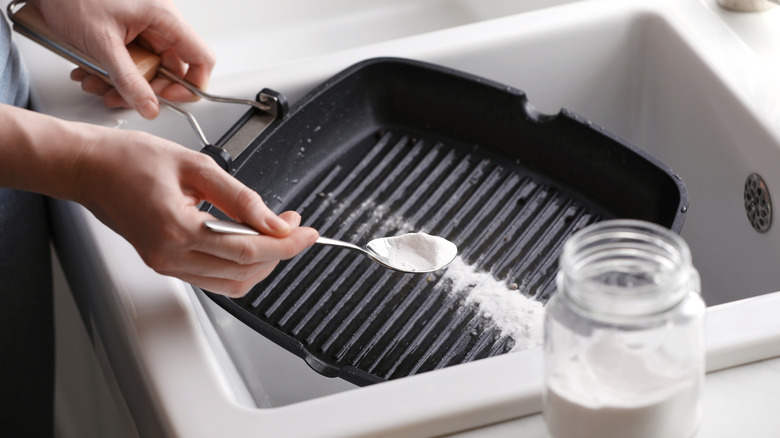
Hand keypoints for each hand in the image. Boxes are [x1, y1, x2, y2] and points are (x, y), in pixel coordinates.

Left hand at [32, 0, 214, 118]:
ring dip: (122, 83)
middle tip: (123, 97)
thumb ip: (128, 80)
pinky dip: (112, 72)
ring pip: (147, 68)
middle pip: (170, 69)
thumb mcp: (102, 44)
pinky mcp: (128, 32)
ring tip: (97, 84)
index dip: (191, 85)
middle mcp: (159, 22)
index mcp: (164, 18)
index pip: (201, 58)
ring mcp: (144, 27)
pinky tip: (91, 72)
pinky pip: (130, 60)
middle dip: (143, 89)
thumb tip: (150, 107)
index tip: (169, 99)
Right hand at [70, 124, 317, 296]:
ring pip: (232, 282)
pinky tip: (251, 241)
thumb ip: (241, 197)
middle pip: (244, 272)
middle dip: (279, 252)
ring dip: (262, 262)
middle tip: (294, 226)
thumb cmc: (130, 160)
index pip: (248, 250)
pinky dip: (240, 265)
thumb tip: (275, 221)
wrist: (88, 168)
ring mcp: (166, 265)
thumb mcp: (196, 165)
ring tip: (277, 232)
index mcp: (176, 229)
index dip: (286, 244)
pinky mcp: (165, 265)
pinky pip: (214, 278)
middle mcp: (170, 257)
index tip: (308, 233)